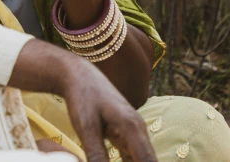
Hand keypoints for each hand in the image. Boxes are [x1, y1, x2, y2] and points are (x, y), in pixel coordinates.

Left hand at [9, 40, 155, 161]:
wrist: (80, 76)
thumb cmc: (83, 98)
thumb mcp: (86, 128)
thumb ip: (96, 155)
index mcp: (133, 128)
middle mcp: (139, 130)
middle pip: (149, 161)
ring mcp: (134, 132)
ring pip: (142, 159)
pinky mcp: (126, 134)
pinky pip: (133, 156)